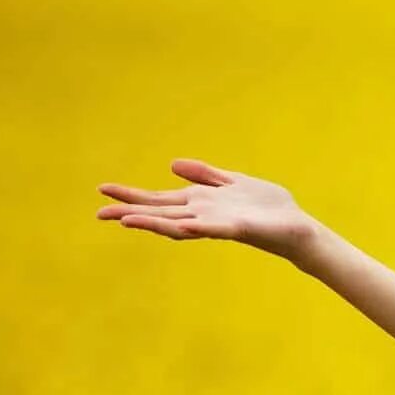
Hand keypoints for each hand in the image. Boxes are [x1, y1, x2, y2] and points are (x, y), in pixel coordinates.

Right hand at [94, 158, 318, 261]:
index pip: (158, 199)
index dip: (131, 195)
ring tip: (124, 220)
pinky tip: (179, 223)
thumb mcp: (232, 182)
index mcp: (199, 203)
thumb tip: (172, 165)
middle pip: (160, 213)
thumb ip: (205, 175)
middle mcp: (202, 215)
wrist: (296, 228)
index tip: (103, 190)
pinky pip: (210, 228)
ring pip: (177, 223)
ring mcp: (217, 223)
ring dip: (152, 222)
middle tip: (98, 213)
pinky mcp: (236, 229)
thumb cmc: (267, 209)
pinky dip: (192, 226)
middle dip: (130, 212)